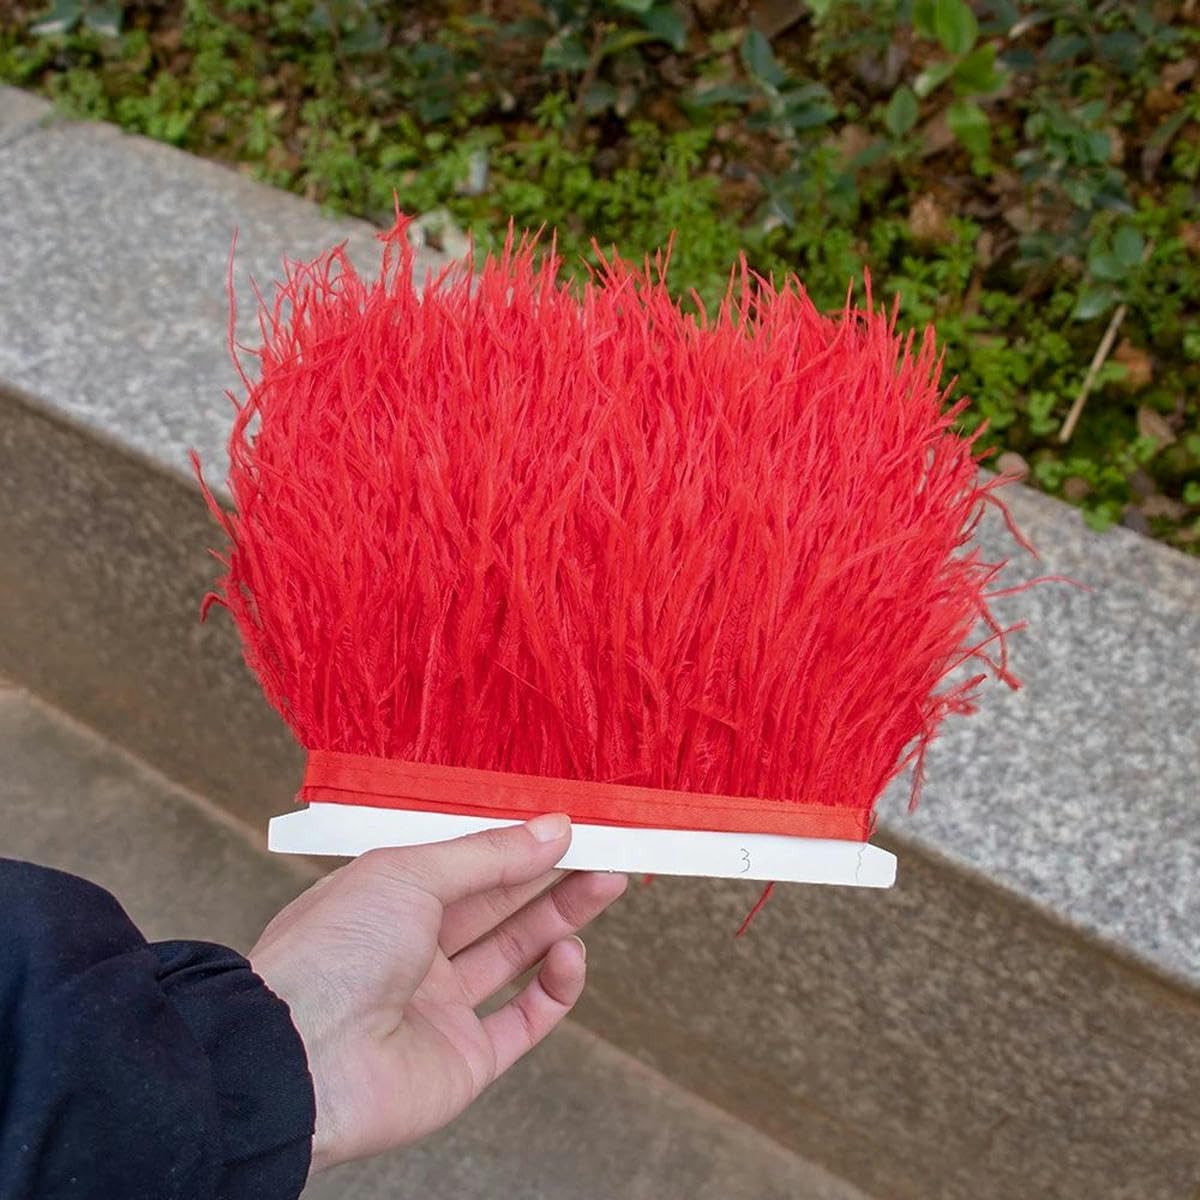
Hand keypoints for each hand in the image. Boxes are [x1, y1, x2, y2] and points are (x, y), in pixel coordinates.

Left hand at [249, 814, 625, 1173]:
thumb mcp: (410, 872)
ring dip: (564, 919)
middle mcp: (415, 951)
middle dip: (553, 874)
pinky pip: (524, 1018)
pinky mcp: (465, 1059)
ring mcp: (440, 1006)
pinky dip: (556, 986)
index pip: (467, 864)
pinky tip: (571, 953)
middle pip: (499, 905)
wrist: (298, 1058)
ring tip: (606, 882)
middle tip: (604, 847)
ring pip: (517, 954)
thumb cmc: (334, 950)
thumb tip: (553, 828)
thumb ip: (489, 854)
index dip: (517, 843)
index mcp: (391, 900)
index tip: (566, 823)